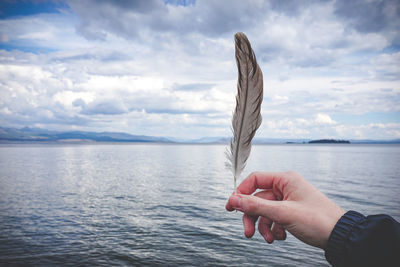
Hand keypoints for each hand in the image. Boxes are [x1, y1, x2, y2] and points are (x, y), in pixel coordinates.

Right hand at [226, 171, 345, 248]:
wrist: (340, 237)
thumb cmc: (317, 220)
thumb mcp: (283, 213)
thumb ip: (256, 205)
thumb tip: (233, 199)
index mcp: (285, 180)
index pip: (255, 180)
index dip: (241, 192)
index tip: (230, 207)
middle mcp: (286, 187)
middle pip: (258, 199)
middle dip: (252, 217)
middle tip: (247, 233)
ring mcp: (289, 200)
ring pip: (265, 211)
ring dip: (264, 226)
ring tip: (270, 239)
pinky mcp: (292, 212)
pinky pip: (274, 218)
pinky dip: (274, 229)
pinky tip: (280, 237)